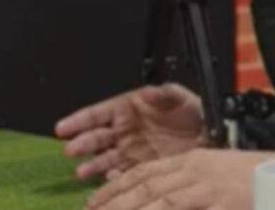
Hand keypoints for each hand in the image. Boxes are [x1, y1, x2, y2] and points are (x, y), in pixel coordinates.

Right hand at [55, 83, 205, 179]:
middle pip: (96, 138)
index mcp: (129, 109)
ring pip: (104, 159)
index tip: (63, 128)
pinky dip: (114, 179)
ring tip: (82, 172)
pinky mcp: (141, 168)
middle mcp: (125, 131)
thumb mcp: (180, 97)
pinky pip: (122, 175)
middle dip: (82, 143)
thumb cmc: (193, 111)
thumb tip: (146, 93)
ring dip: (92, 165)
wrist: (211, 136)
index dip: (79, 120)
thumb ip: (162, 93)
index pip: (98, 114)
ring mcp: (131, 151)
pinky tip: (110, 180)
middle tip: (71, 150)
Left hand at [85, 148, 274, 209]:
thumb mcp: (214, 175)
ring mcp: (207, 187)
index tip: (95, 201)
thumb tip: (160, 198)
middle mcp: (194, 170)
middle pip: (145, 185)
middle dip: (114, 202)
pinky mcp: (221, 203)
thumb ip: (186, 184)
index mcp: (191, 160)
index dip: (117, 187)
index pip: (145, 171)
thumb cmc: (252, 179)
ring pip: (159, 200)